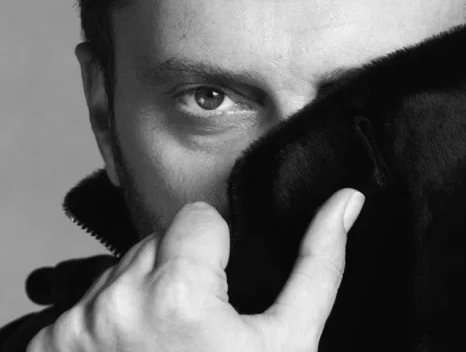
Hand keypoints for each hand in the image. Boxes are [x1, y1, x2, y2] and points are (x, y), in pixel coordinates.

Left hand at [27, 188, 364, 351]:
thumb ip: (319, 262)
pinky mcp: (46, 346)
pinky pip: (87, 302)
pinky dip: (109, 319)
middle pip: (156, 240)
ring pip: (121, 268)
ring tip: (164, 343)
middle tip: (195, 324)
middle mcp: (115, 303)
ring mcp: (73, 328)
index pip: (195, 216)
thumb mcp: (289, 342)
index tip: (220, 290)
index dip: (216, 250)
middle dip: (178, 269)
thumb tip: (348, 200)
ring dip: (143, 293)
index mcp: (177, 294)